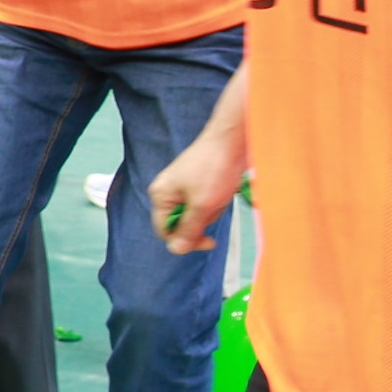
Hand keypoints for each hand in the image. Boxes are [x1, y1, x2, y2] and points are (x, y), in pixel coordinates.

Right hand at [147, 114, 248, 254]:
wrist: (231, 140)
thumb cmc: (214, 169)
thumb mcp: (201, 206)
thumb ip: (188, 230)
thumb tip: (175, 250)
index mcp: (160, 195)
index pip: (165, 231)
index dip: (185, 240)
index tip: (209, 241)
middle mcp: (168, 191)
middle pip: (182, 224)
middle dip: (202, 220)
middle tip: (214, 206)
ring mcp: (183, 186)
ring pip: (196, 214)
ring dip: (212, 210)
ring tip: (220, 193)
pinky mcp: (198, 182)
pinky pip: (205, 203)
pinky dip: (216, 202)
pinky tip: (223, 189)